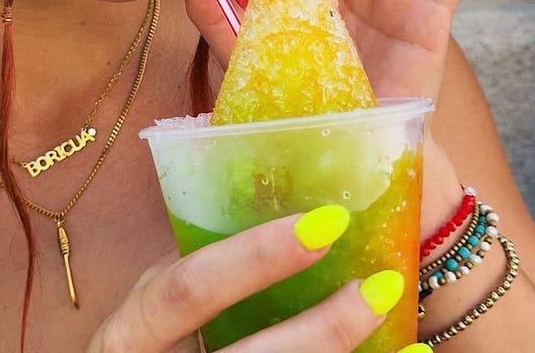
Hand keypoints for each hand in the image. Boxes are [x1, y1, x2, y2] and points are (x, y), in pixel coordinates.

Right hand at [86, 208, 404, 352]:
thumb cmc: (144, 340)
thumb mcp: (149, 297)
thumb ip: (193, 261)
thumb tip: (263, 195)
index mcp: (133, 330)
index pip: (190, 290)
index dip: (254, 259)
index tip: (326, 223)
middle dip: (323, 330)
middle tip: (382, 286)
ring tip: (401, 324)